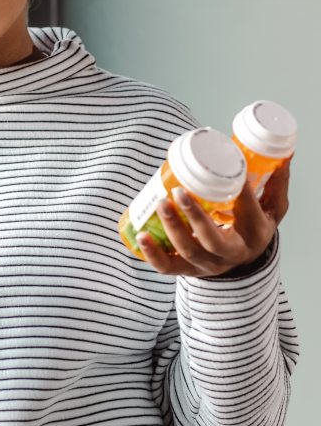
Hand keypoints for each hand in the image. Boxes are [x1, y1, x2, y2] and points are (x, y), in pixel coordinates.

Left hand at [137, 157, 291, 277]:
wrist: (245, 259)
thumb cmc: (253, 226)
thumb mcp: (272, 208)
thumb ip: (274, 183)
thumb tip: (283, 155)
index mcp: (254, 234)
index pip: (248, 213)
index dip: (240, 193)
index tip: (229, 171)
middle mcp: (231, 254)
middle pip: (213, 240)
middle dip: (194, 217)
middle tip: (178, 191)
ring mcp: (208, 265)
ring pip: (189, 252)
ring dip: (172, 229)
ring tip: (160, 203)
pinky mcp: (188, 270)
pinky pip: (168, 267)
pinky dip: (153, 254)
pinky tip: (141, 236)